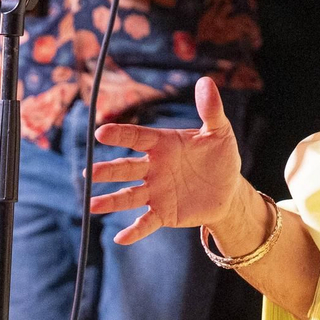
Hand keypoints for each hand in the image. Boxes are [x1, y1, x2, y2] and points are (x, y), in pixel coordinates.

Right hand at [87, 78, 247, 244]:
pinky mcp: (163, 213)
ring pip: (129, 196)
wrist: (229, 190)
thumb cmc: (221, 156)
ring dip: (111, 200)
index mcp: (163, 144)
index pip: (138, 137)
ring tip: (93, 204)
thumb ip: (211, 109)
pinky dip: (134, 231)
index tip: (101, 132)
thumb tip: (206, 82)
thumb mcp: (220, 132)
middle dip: (108, 170)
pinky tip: (120, 238)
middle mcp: (153, 168)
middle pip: (127, 168)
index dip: (120, 135)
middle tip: (90, 173)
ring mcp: (156, 192)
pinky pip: (146, 222)